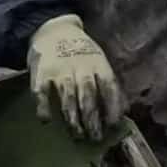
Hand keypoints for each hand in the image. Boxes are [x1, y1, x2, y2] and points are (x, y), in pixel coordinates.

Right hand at [26, 15, 122, 140]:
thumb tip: (124, 111)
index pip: (108, 87)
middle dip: (92, 118)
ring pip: (67, 96)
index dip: (111, 107)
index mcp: (98, 64)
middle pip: (87, 95)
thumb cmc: (82, 52)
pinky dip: (43, 106)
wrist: (54, 29)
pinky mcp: (42, 72)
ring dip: (72, 117)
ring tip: (76, 134)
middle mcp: (80, 67)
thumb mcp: (100, 61)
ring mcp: (60, 69)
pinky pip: (41, 91)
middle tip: (94, 137)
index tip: (112, 125)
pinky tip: (46, 120)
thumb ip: (109, 84)